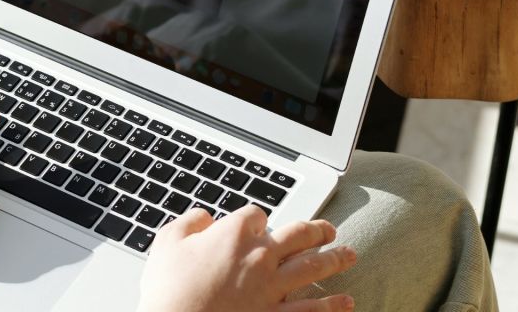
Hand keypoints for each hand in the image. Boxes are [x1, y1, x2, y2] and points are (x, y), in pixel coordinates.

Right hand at [138, 206, 356, 311]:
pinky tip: (347, 301)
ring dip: (335, 259)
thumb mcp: (168, 242)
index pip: (256, 215)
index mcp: (233, 235)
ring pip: (313, 268)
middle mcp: (260, 258)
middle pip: (297, 235)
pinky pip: (311, 309)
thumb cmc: (169, 289)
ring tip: (349, 254)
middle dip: (315, 230)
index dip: (256, 218)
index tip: (255, 224)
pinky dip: (332, 305)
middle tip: (327, 229)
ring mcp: (272, 289)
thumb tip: (204, 216)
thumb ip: (189, 222)